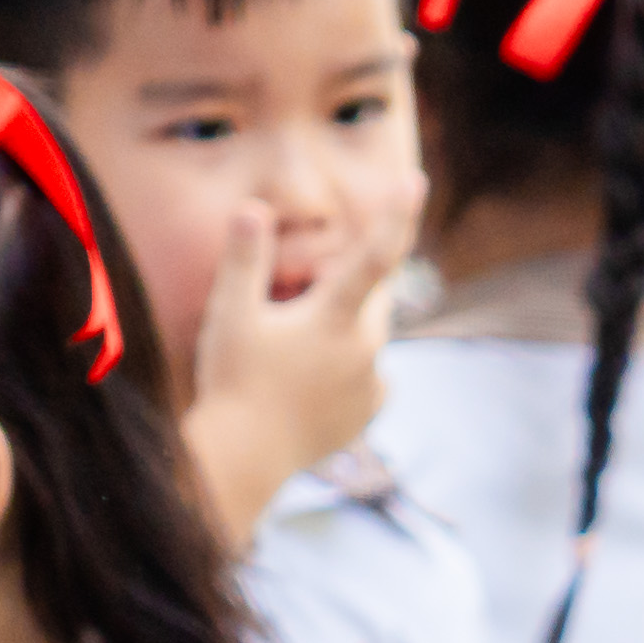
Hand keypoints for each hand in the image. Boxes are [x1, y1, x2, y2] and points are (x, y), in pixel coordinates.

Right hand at [186, 201, 407, 503]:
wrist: (244, 462)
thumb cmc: (232, 383)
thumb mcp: (229, 314)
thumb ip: (244, 259)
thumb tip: (253, 208)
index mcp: (336, 319)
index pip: (375, 256)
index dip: (396, 215)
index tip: (414, 180)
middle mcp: (366, 350)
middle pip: (370, 297)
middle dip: (343, 285)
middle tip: (294, 299)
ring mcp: (371, 384)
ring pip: (365, 337)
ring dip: (339, 330)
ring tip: (287, 354)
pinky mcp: (368, 412)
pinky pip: (363, 376)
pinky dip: (342, 369)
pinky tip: (303, 384)